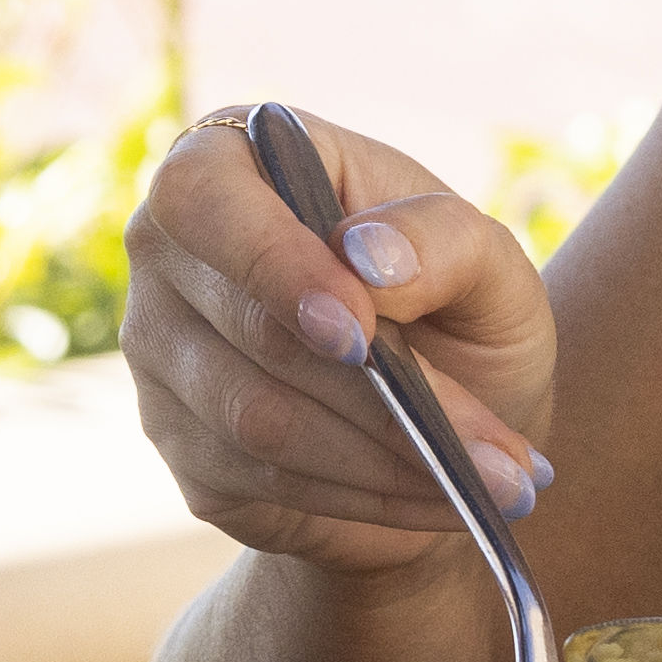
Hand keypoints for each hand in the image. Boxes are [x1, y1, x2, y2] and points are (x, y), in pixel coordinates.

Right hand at [119, 101, 556, 573]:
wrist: (437, 419)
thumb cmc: (452, 307)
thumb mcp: (488, 262)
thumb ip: (443, 238)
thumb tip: (370, 258)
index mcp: (231, 163)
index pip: (201, 197)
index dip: (271, 264)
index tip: (360, 331)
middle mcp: (168, 253)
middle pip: (246, 329)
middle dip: (384, 399)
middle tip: (500, 450)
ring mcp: (160, 354)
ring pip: (256, 419)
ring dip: (388, 459)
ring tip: (497, 483)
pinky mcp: (179, 446)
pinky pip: (263, 481)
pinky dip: (367, 497)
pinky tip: (440, 499)